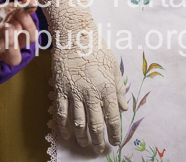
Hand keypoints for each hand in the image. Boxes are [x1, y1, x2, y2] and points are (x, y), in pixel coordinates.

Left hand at [0, 7, 37, 74]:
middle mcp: (4, 53)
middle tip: (8, 28)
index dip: (28, 27)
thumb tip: (32, 3)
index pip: (30, 39)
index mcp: (15, 40)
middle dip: (12, 45)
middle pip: (15, 59)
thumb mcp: (5, 10)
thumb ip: (18, 6)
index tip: (21, 13)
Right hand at [51, 27, 127, 154]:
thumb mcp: (113, 66)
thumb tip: (124, 108)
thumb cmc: (96, 48)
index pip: (113, 118)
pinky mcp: (60, 89)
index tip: (115, 142)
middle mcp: (92, 94)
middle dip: (99, 141)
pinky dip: (64, 126)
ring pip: (78, 123)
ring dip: (82, 138)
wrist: (74, 36)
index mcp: (107, 88)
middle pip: (96, 125)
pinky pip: (62, 113)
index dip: (115, 133)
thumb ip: (120, 88)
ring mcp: (74, 93)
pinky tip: (67, 134)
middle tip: (100, 150)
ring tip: (85, 144)